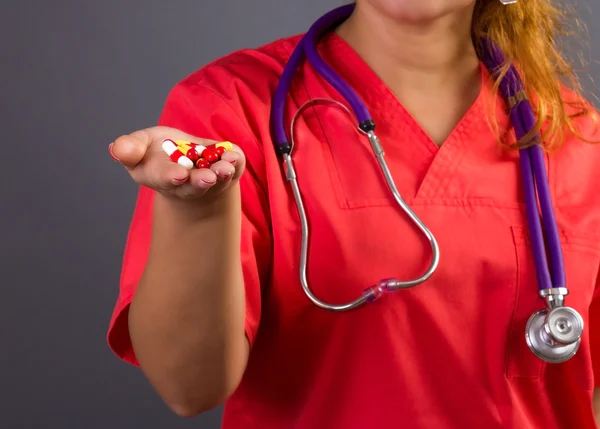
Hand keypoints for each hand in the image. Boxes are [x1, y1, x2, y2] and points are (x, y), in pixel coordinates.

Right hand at [109, 126, 244, 199]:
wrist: (186, 161)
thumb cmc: (158, 152)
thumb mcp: (140, 144)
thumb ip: (130, 147)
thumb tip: (118, 149)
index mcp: (159, 177)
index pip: (164, 179)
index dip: (171, 177)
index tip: (179, 175)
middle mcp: (185, 185)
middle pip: (194, 187)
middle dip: (200, 182)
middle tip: (207, 177)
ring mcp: (209, 180)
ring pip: (217, 181)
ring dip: (222, 174)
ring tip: (225, 167)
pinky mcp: (226, 172)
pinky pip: (235, 169)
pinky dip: (236, 162)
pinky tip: (234, 155)